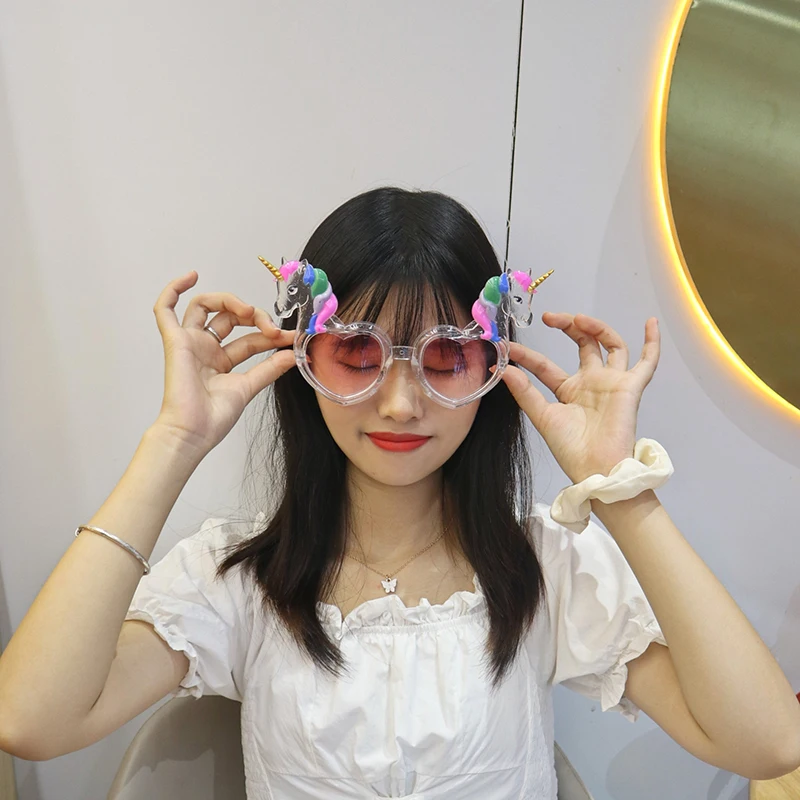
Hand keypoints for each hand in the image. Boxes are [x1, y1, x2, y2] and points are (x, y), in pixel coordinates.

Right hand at [151, 270, 296, 457]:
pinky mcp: (174, 341)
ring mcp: (190, 343)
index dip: (272, 334)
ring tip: (248, 311)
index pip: (251, 338)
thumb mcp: (249, 387)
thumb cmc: (214, 418)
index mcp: (221, 361)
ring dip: (229, 301)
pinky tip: (191, 276)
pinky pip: (165, 309)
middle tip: (272, 328)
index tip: (291, 337)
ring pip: (205, 306)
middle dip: (256, 317)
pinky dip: (173, 289)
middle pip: (231, 317)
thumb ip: (269, 369)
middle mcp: (205, 349)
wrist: (194, 432)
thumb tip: (292, 354)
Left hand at [500, 312, 659, 483]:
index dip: (527, 356)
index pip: (546, 365)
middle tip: (549, 317)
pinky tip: (650, 322)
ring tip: (578, 318)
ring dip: (597, 327)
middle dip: (568, 327)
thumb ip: (525, 392)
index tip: (508, 347)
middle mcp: (591, 382)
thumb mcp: (542, 416)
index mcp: (569, 390)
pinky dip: (652, 342)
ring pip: (611, 344)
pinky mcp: (631, 387)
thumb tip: (504, 370)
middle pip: (583, 344)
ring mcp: (612, 382)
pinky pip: (648, 362)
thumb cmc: (570, 448)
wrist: (596, 468)